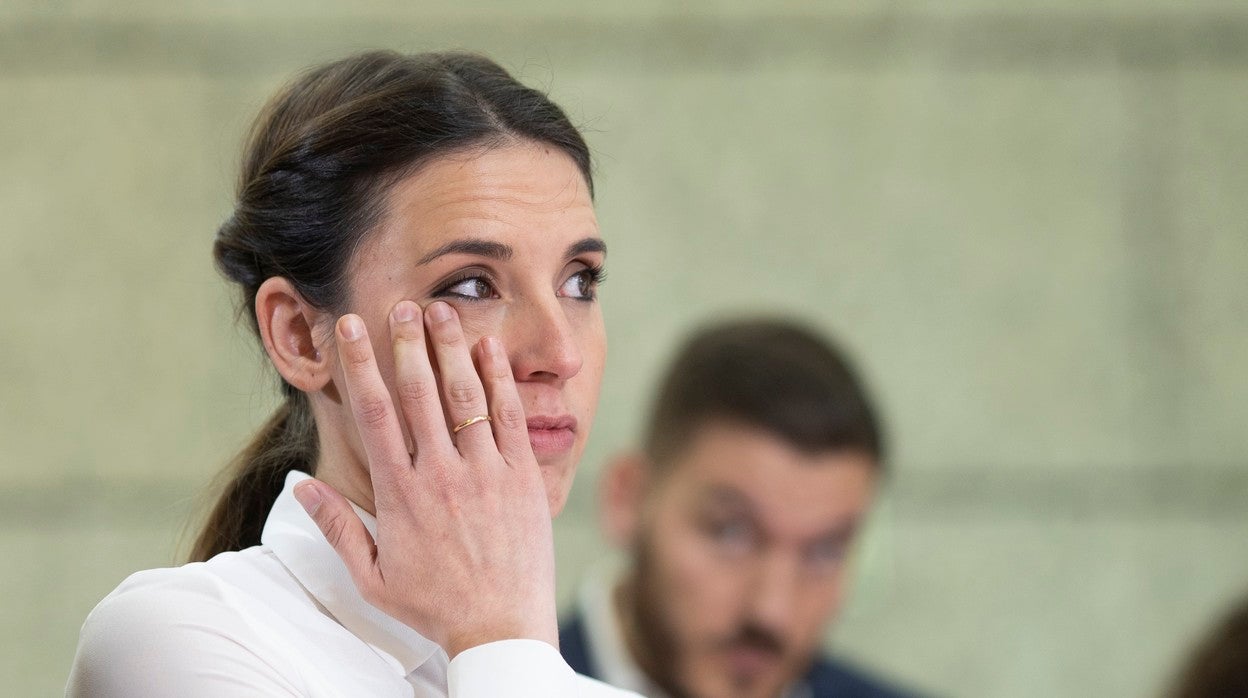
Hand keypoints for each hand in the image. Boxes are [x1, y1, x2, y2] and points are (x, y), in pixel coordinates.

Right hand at [292, 300, 556, 656]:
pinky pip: (511, 418)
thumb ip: (337, 528)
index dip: (361, 367)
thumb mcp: (372, 577)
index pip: (375, 416)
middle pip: (421, 394)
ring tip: (442, 311)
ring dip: (452, 349)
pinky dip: (499, 380)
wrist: (501, 627)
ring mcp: (486, 474)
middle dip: (407, 344)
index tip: (352, 329)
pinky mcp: (523, 478)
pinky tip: (490, 348)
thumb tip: (302, 485)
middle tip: (400, 305)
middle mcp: (442, 476)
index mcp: (401, 496)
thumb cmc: (435, 605)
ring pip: (466, 398)